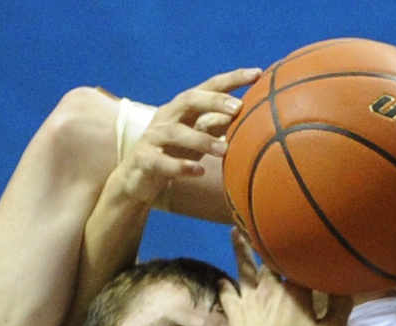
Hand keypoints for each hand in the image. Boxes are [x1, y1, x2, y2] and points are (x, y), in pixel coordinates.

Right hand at [115, 68, 260, 206]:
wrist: (137, 180)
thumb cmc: (173, 155)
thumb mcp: (197, 139)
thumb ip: (217, 126)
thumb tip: (250, 117)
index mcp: (183, 108)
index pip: (209, 86)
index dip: (232, 79)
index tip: (258, 74)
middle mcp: (167, 116)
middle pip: (189, 99)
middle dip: (214, 100)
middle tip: (238, 107)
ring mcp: (153, 137)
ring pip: (176, 132)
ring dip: (202, 139)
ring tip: (224, 150)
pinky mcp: (144, 160)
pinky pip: (162, 162)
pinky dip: (181, 167)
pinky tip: (200, 171)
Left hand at [219, 228, 352, 325]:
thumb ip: (340, 307)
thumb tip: (346, 286)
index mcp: (296, 289)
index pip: (300, 260)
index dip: (302, 248)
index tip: (303, 231)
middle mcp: (271, 288)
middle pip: (269, 257)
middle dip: (267, 240)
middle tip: (263, 222)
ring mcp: (250, 300)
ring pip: (244, 268)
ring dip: (240, 248)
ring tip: (234, 231)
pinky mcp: (236, 315)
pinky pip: (227, 294)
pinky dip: (225, 285)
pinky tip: (222, 280)